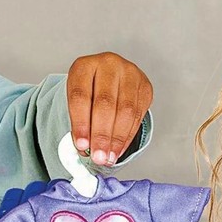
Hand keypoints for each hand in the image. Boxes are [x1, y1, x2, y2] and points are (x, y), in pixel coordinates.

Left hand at [66, 52, 152, 166]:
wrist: (108, 78)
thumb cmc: (89, 91)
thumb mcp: (77, 101)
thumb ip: (79, 121)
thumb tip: (84, 149)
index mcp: (83, 66)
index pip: (80, 96)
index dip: (80, 123)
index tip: (81, 146)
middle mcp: (108, 64)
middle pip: (105, 104)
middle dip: (102, 135)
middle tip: (98, 156)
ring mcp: (129, 72)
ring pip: (125, 110)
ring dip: (117, 138)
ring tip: (109, 157)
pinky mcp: (144, 85)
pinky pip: (138, 114)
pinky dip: (128, 135)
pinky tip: (119, 148)